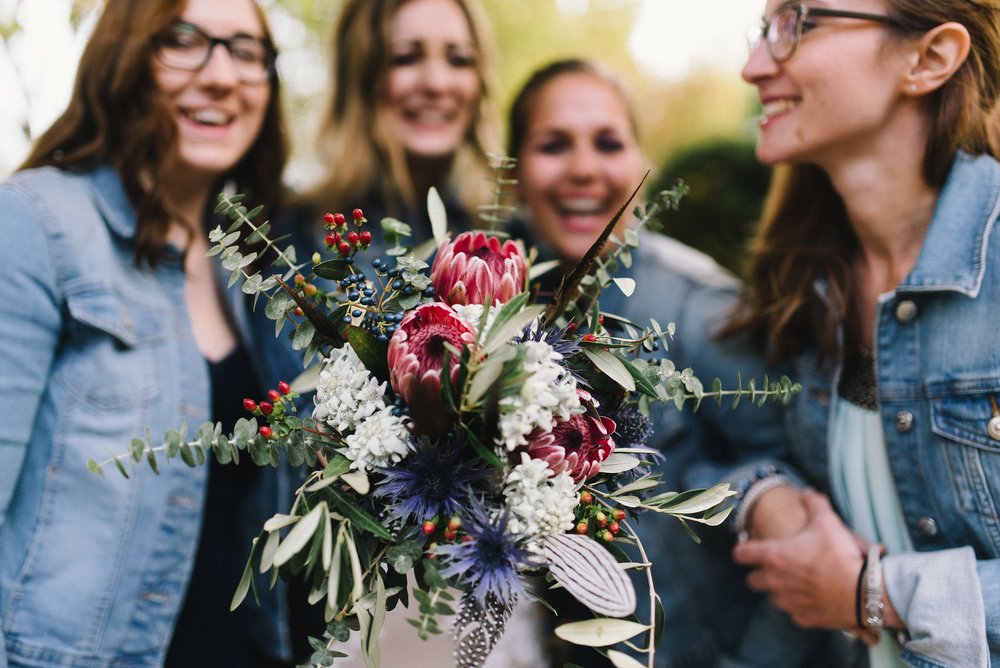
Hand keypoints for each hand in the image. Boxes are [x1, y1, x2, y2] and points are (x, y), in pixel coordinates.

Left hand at [733, 490, 864, 630]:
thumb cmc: (841, 555)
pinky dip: (800, 606)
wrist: (863, 592)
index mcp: (773, 556)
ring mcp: (787, 602)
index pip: (740, 554)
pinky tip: (814, 597)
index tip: (748, 549)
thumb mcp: (827, 522)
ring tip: (798, 582)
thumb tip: (808, 493)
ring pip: (773, 597)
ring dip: (780, 590)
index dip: (743, 550)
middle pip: (752, 581)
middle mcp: (774, 581)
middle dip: (760, 574)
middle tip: (777, 567)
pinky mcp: (802, 619)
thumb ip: (814, 504)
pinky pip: (794, 612)